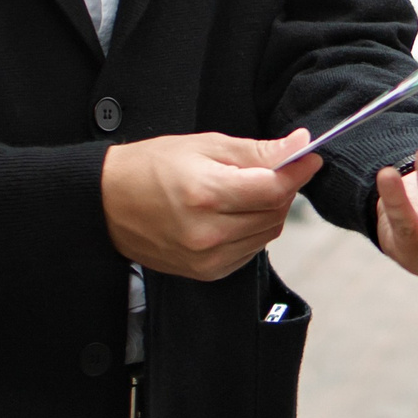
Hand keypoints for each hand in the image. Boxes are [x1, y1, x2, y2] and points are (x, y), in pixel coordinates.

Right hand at [102, 131, 320, 280]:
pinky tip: (232, 213)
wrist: (108, 204)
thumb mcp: (203, 146)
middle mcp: (209, 233)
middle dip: (281, 188)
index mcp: (206, 194)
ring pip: (267, 233)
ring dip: (268, 210)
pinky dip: (252, 230)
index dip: (297, 171)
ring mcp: (208, 258)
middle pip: (275, 213)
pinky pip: (251, 250)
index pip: (274, 188)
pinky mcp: (207, 272)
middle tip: (269, 168)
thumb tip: (299, 146)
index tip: (309, 157)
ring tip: (244, 190)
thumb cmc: (151, 167)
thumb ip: (255, 151)